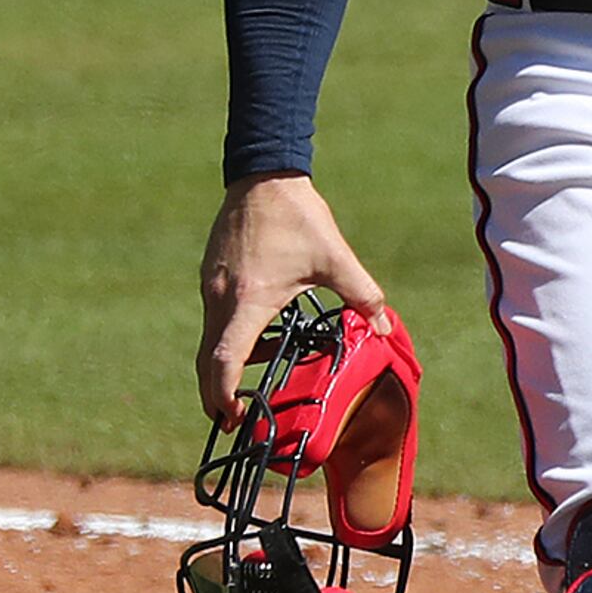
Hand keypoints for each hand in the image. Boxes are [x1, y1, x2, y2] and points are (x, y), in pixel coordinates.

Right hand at [197, 174, 387, 423]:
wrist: (264, 175)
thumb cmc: (297, 217)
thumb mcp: (335, 258)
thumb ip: (362, 295)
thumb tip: (384, 328)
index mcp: (247, 300)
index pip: (224, 360)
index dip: (223, 394)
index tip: (233, 415)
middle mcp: (220, 298)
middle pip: (207, 359)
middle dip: (217, 392)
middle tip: (235, 416)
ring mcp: (210, 287)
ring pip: (211, 338)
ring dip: (228, 362)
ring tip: (261, 369)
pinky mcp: (211, 276)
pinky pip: (215, 317)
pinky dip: (229, 335)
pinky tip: (262, 329)